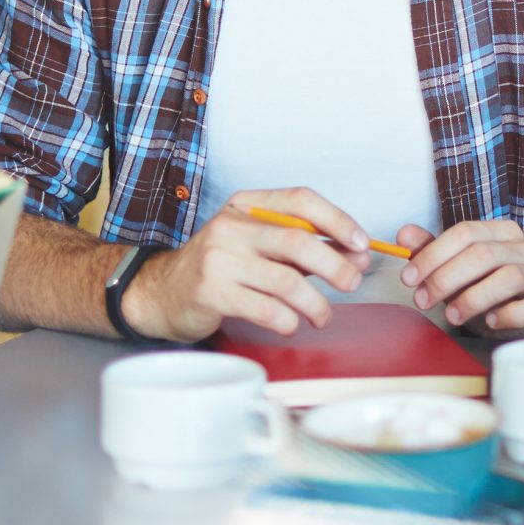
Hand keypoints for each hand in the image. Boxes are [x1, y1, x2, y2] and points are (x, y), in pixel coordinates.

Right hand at [129, 188, 373, 339]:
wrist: (161, 292)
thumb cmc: (220, 268)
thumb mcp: (259, 246)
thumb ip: (305, 248)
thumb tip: (357, 256)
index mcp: (248, 206)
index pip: (301, 200)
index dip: (338, 220)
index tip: (362, 243)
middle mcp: (232, 226)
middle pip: (298, 241)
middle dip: (335, 265)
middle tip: (352, 283)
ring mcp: (219, 259)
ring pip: (286, 281)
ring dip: (315, 303)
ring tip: (322, 316)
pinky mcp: (211, 292)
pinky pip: (265, 309)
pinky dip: (288, 320)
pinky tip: (291, 324)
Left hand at [397, 219, 523, 335]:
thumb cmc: (497, 291)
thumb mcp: (462, 272)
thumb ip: (435, 253)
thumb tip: (404, 235)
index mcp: (501, 233)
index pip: (465, 232)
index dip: (433, 254)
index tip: (409, 278)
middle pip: (483, 254)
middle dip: (446, 278)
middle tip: (423, 300)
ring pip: (509, 277)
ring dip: (473, 298)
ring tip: (452, 316)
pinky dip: (509, 315)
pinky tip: (491, 322)